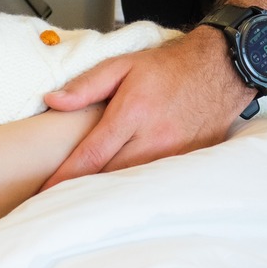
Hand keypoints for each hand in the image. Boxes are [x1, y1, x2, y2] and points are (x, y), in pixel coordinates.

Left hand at [40, 27, 252, 184]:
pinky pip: (154, 182)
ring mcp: (174, 155)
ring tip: (84, 202)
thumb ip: (87, 85)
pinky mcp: (188, 163)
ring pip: (131, 185)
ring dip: (108, 193)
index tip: (45, 193)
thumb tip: (53, 101)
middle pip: (108, 177)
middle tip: (58, 201)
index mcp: (132, 114)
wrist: (221, 70)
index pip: (91, 156)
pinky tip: (121, 193)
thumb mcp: (123, 65)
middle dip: (82, 190)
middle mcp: (154, 139)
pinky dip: (135, 188)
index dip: (65, 178)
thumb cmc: (169, 68)